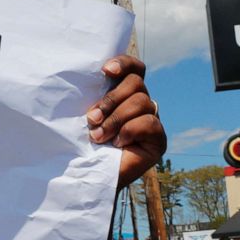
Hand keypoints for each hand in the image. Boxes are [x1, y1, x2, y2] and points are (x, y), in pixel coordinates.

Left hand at [85, 55, 165, 187]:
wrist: (88, 177)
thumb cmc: (81, 144)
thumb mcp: (85, 115)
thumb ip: (91, 96)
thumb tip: (82, 76)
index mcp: (123, 93)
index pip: (134, 68)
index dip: (123, 63)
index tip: (105, 70)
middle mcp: (140, 103)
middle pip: (136, 82)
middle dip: (111, 99)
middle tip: (92, 118)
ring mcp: (151, 120)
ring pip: (141, 101)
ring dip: (115, 119)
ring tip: (98, 136)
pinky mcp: (158, 139)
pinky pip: (150, 122)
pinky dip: (130, 131)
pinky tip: (119, 143)